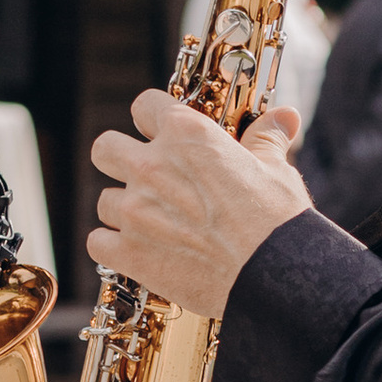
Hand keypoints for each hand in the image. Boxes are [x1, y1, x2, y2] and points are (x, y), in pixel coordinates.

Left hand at [88, 96, 307, 313]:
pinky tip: (138, 253)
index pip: (145, 105)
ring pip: (105, 201)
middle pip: (105, 148)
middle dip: (119, 160)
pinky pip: (97, 242)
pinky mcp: (129, 252)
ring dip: (124, 212)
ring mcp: (135, 210)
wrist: (273, 275)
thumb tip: (284, 116)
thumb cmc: (278, 221)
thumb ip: (267, 139)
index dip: (154, 119)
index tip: (164, 134)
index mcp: (186, 135)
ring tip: (154, 227)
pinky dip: (113, 249)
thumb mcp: (276, 169)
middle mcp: (152, 166)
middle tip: (143, 178)